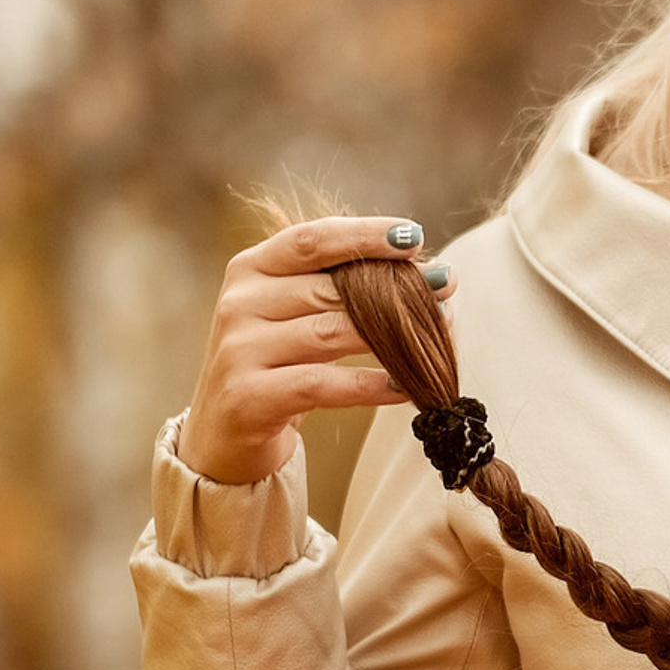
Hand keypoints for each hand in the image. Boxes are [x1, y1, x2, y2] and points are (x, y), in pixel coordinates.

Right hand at [176, 216, 455, 485]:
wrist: (224, 433)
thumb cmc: (277, 366)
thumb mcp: (298, 318)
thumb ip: (343, 291)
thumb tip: (432, 274)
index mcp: (250, 270)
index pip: (311, 240)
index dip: (364, 235)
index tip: (415, 236)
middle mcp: (239, 303)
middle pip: (329, 287)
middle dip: (393, 286)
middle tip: (446, 287)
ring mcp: (240, 350)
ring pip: (330, 332)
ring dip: (392, 334)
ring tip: (438, 333)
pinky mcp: (250, 396)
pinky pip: (323, 384)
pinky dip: (370, 384)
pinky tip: (406, 386)